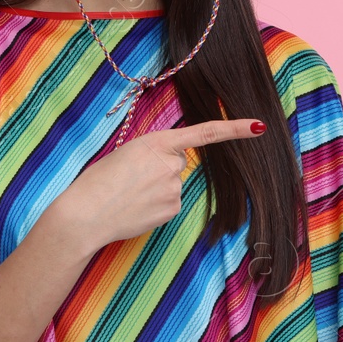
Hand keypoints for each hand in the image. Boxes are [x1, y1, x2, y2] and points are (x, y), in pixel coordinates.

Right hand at [43, 118, 265, 258]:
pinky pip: (169, 204)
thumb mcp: (125, 154)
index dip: (234, 129)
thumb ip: (153, 153)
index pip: (205, 133)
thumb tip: (172, 164)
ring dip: (154, 189)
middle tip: (129, 179)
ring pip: (171, 185)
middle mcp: (171, 164)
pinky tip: (135, 208)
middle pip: (177, 163)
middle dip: (158, 169)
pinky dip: (154, 206)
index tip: (258, 126)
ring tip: (127, 195)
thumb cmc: (97, 181)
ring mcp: (174, 188)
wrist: (84, 215)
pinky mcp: (172, 209)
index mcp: (157, 142)